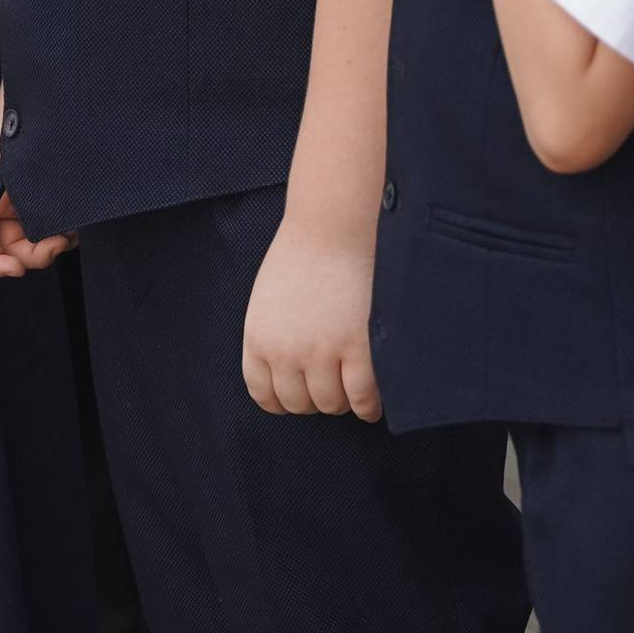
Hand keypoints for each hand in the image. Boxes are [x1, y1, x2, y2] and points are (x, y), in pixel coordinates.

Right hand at [0, 96, 73, 276]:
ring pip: (34, 243)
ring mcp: (26, 201)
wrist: (56, 90)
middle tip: (60, 242)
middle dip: (34, 255)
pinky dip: (65, 233)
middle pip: (9, 250)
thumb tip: (36, 238)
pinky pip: (54, 229)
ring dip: (53, 245)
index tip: (16, 269)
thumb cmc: (27, 118)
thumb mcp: (16, 160)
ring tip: (72, 229)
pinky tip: (79, 222)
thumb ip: (17, 199)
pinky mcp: (50, 198)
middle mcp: (3, 202)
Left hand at [242, 220, 379, 420]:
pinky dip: (368, 407)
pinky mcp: (358, 348)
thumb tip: (292, 372)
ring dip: (343, 403)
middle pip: (298, 403)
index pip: (264, 393)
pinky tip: (374, 403)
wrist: (335, 225)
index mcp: (259, 338)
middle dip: (317, 400)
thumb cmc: (307, 252)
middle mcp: (285, 351)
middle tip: (334, 388)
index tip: (302, 396)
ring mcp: (321, 352)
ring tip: (355, 391)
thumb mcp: (270, 298)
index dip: (284, 401)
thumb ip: (274, 335)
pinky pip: (362, 397)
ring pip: (330, 404)